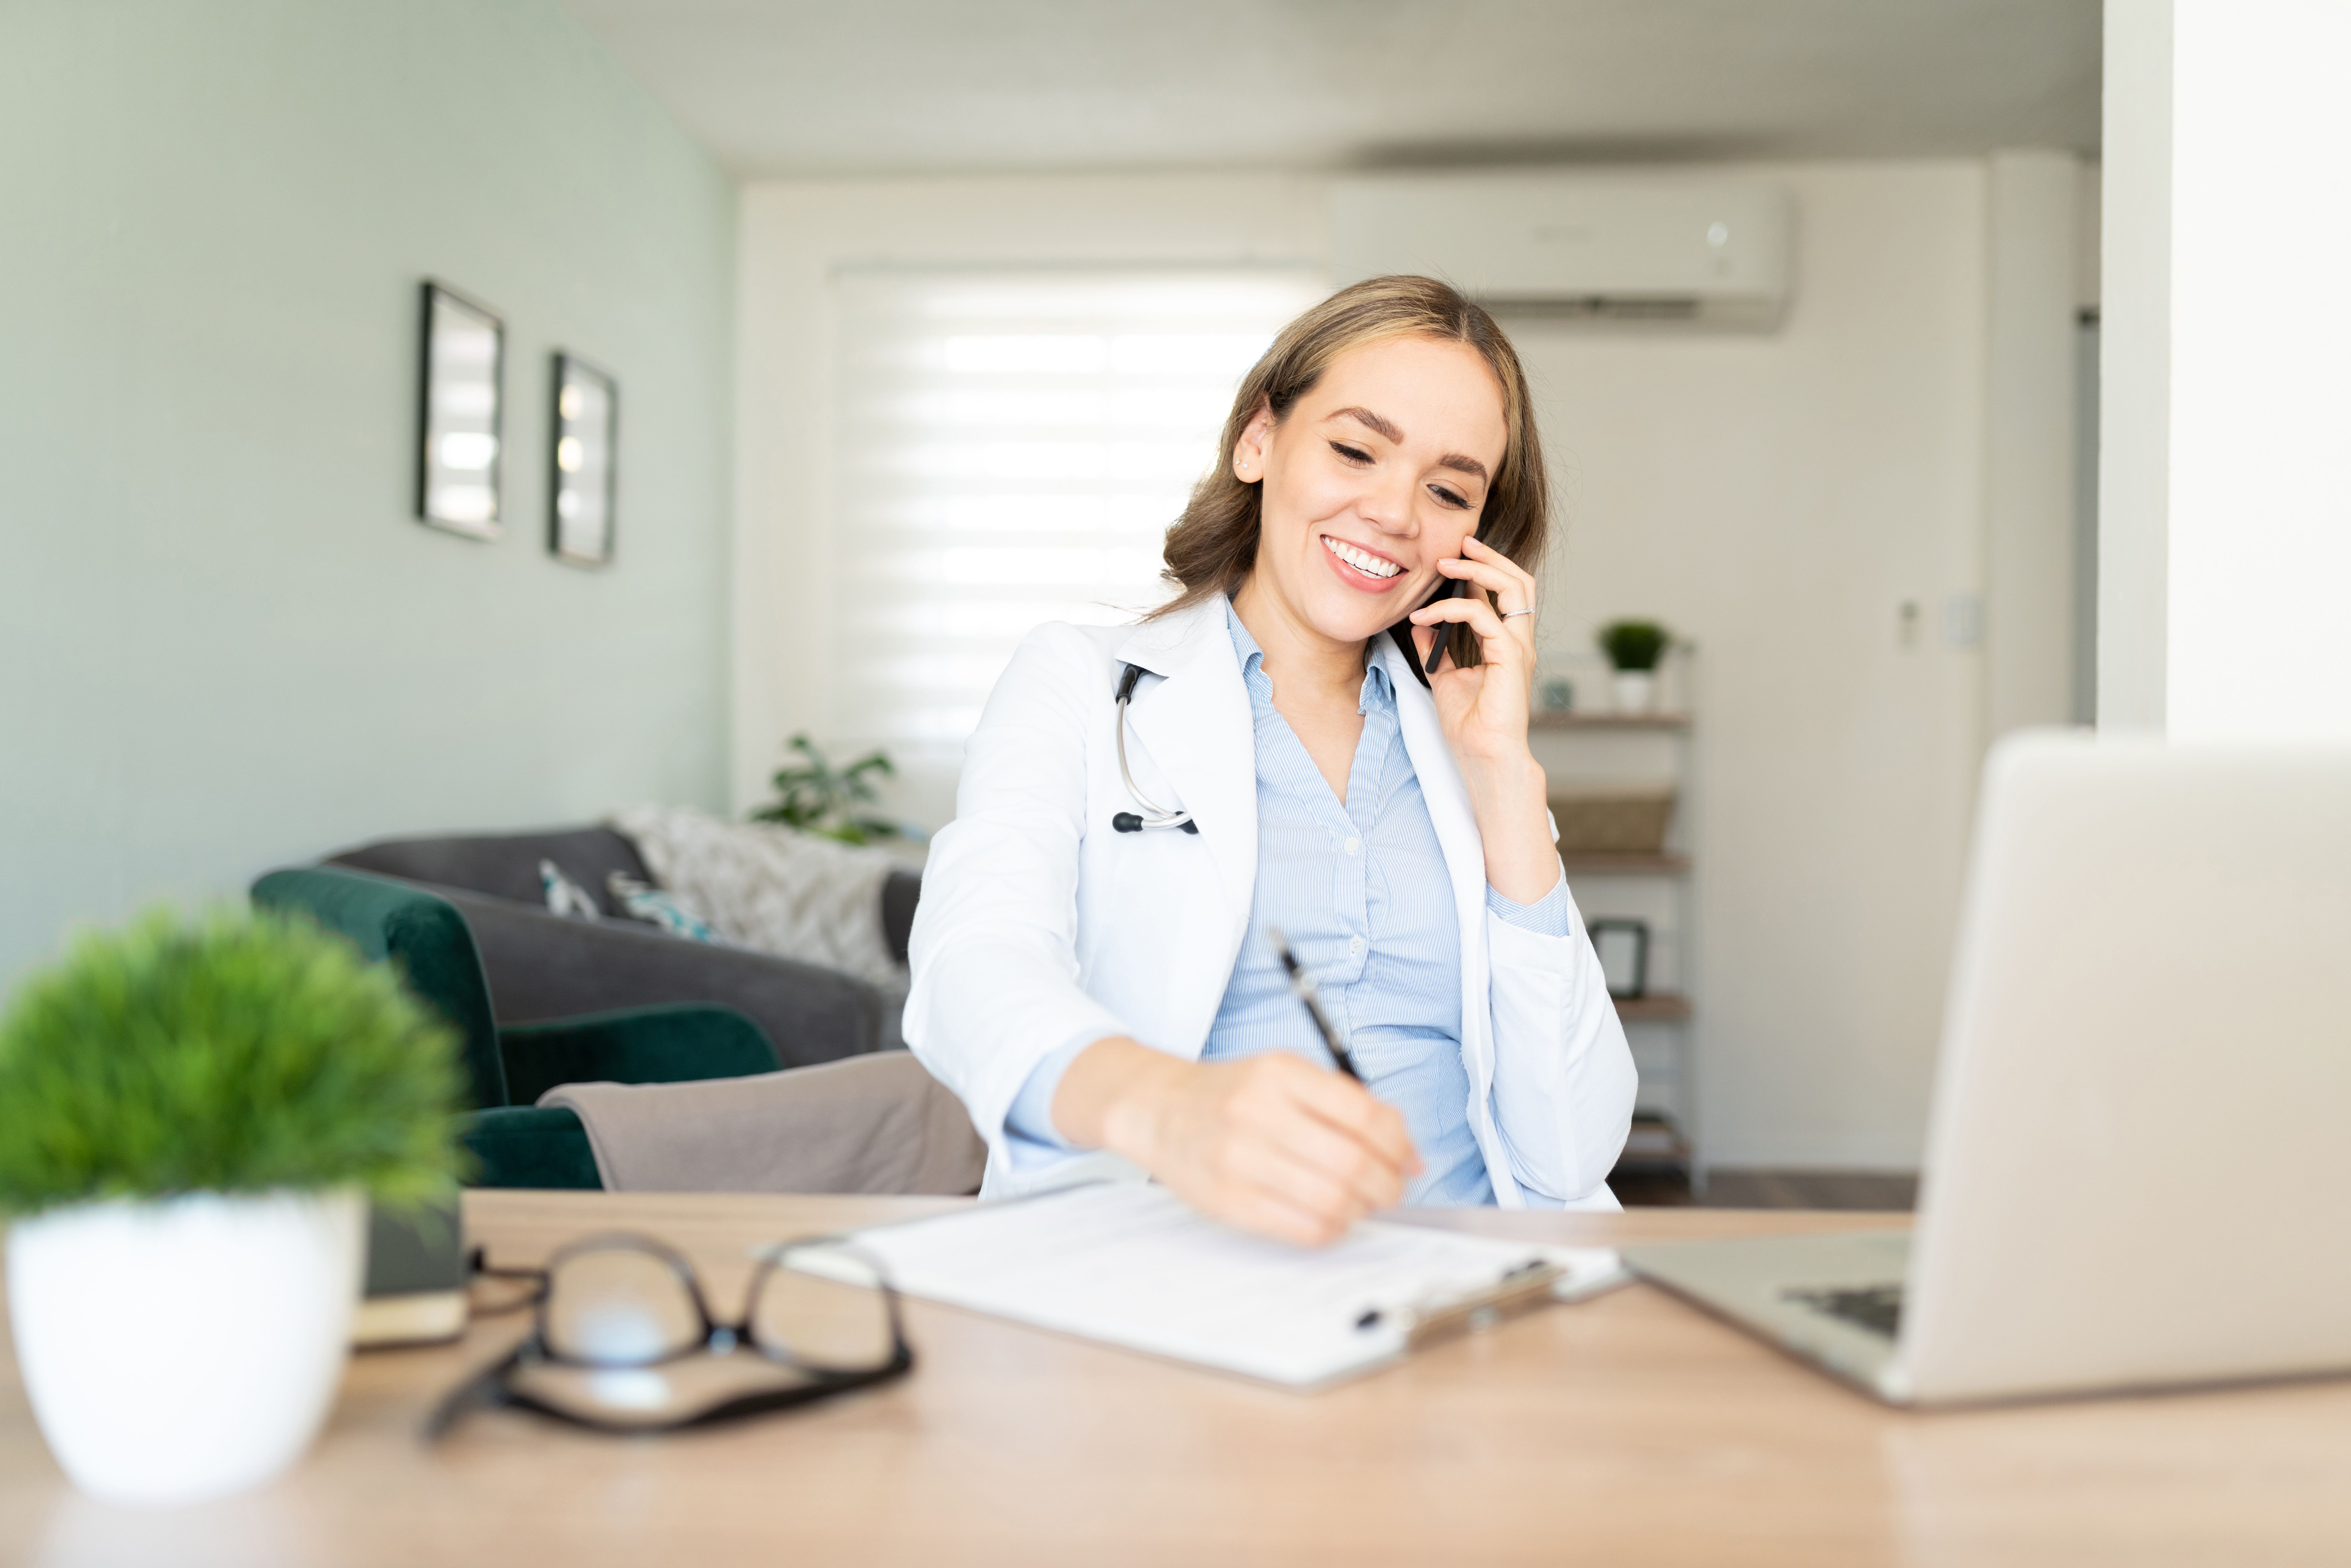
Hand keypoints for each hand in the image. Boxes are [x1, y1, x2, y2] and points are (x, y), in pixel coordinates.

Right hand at [1054, 1039, 1419, 1245]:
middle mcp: (1258, 1113)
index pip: (1364, 1115)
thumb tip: (1407, 1151)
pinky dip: (1332, 1228)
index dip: (1399, 1144)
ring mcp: (1239, 1160)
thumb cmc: (1232, 1095)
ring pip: (1332, 1201)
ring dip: (1362, 1209)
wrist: (1158, 1109)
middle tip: (1392, 1189)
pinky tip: (1331, 1216)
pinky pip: (1303, 1229)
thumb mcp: (1284, 1075)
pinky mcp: (1229, 1202)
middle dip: (1387, 1184)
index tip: (1409, 1159)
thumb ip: (1342, 1103)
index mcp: (1280, 1074)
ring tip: (1361, 1203)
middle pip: (1352, 1163)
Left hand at [1408, 536, 1538, 761]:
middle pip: (1520, 581)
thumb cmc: (1470, 725)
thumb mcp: (1445, 678)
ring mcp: (1518, 648)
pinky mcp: (1510, 658)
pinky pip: (1484, 617)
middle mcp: (1518, 642)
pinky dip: (1453, 610)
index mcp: (1507, 644)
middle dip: (1490, 557)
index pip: (1504, 594)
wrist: (1483, 757)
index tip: (1454, 556)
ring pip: (1513, 588)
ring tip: (1443, 564)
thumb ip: (1438, 650)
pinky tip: (1425, 617)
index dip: (1483, 570)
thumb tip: (1423, 626)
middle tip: (1460, 543)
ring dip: (1477, 570)